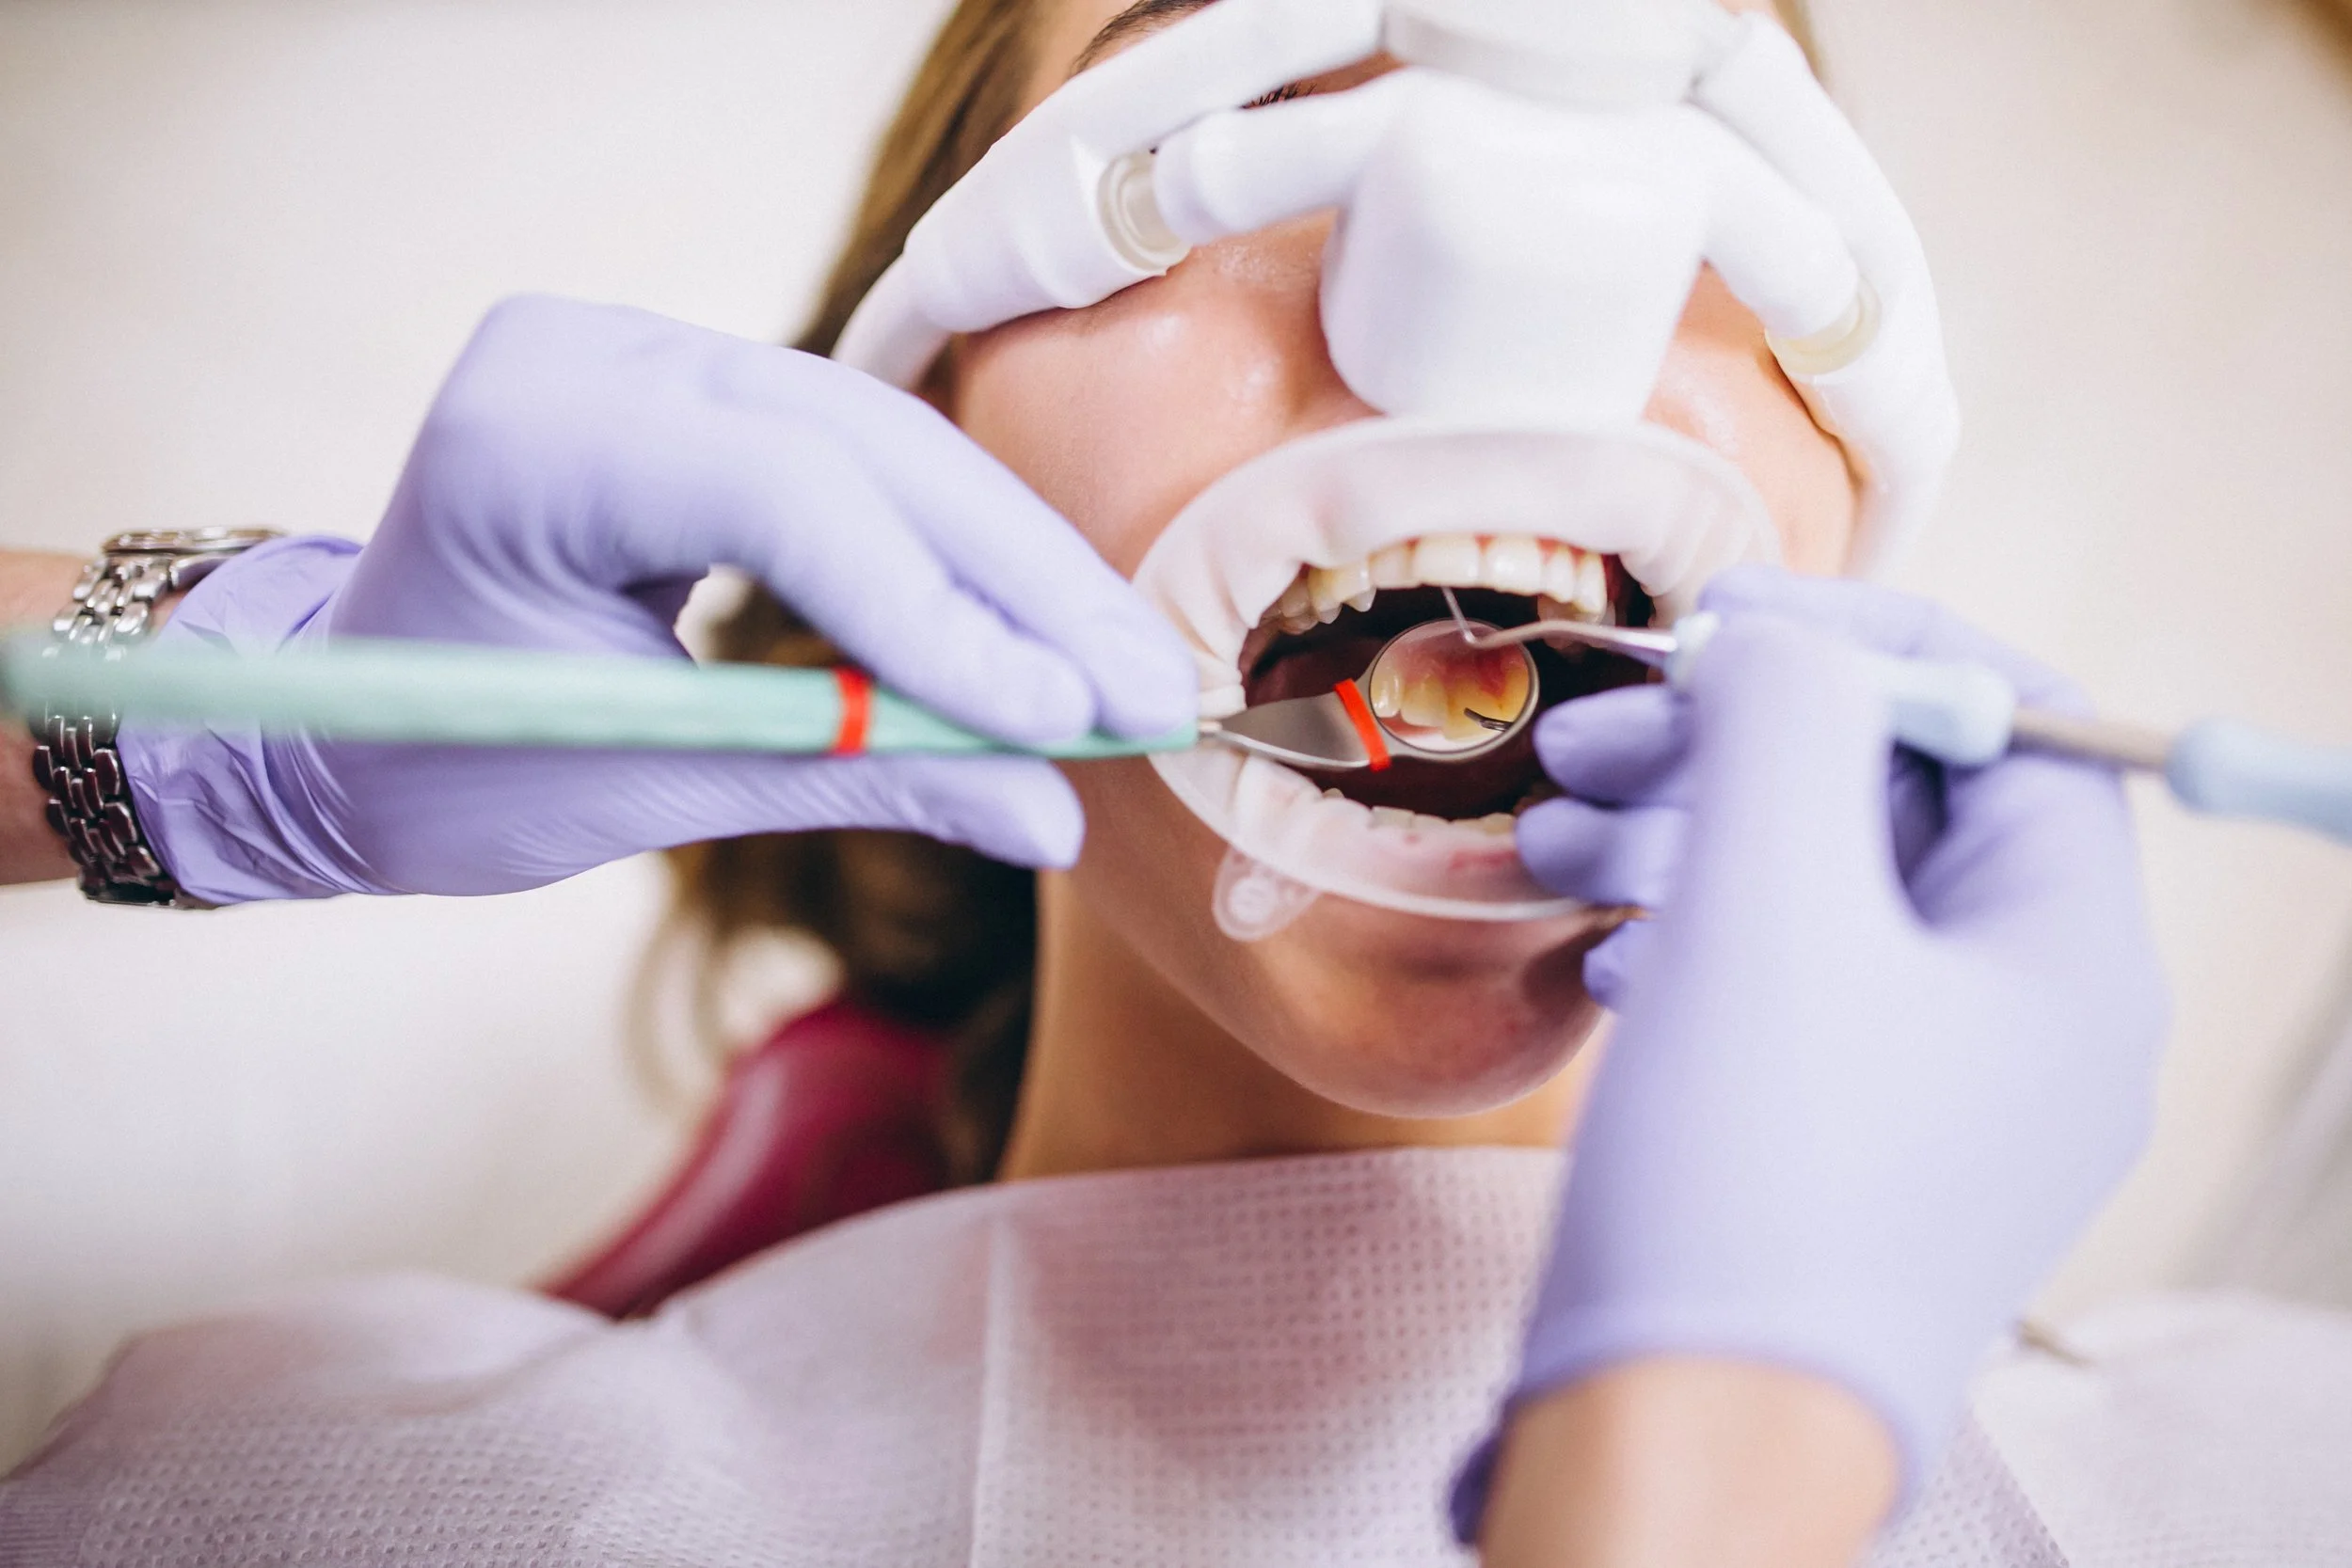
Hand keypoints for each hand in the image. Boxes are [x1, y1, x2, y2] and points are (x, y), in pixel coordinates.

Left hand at [119, 296, 1191, 899]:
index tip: (1061, 721)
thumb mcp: (646, 783)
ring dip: (1013, 565)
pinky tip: (1043, 622)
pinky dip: (951, 550)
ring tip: (1122, 670)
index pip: (782, 493)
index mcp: (527, 440)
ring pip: (884, 441)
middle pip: (864, 447)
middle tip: (1144, 691)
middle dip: (1019, 583)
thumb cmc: (444, 768)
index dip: (938, 610)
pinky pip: (857, 454)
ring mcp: (640, 348)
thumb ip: (854, 773)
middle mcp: (587, 353)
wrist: (336, 723)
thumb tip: (1053, 819)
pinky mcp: (690, 380)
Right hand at [1462, 568, 2168, 1528]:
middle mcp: (2031, 1028)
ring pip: (1823, 904)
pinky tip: (1605, 953)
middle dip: (1740, 747)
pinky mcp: (1844, 1157)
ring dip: (1690, 840)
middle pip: (1901, 810)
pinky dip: (1691, 942)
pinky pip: (1786, 998)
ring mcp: (1937, 1103)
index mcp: (2070, 958)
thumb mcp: (1765, 904)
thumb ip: (1788, 720)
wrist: (1675, 1450)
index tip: (1722, 622)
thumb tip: (1784, 639)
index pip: (2014, 725)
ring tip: (1556, 839)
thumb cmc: (1744, 1179)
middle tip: (1595, 734)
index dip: (1870, 640)